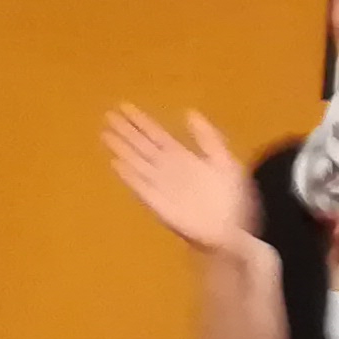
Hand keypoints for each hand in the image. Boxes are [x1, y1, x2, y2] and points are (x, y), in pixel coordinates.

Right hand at [103, 107, 259, 254]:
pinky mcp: (158, 204)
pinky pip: (141, 187)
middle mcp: (167, 169)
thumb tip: (190, 112)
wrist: (232, 230)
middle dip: (126, 132)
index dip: (141, 122)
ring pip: (137, 163)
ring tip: (106, 134)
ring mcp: (161, 186)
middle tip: (108, 116)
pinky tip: (117, 163)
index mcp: (182, 157)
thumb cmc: (231, 198)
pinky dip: (129, 176)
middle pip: (142, 146)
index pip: (156, 135)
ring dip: (122, 149)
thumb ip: (206, 138)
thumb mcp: (224, 160)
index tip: (124, 107)